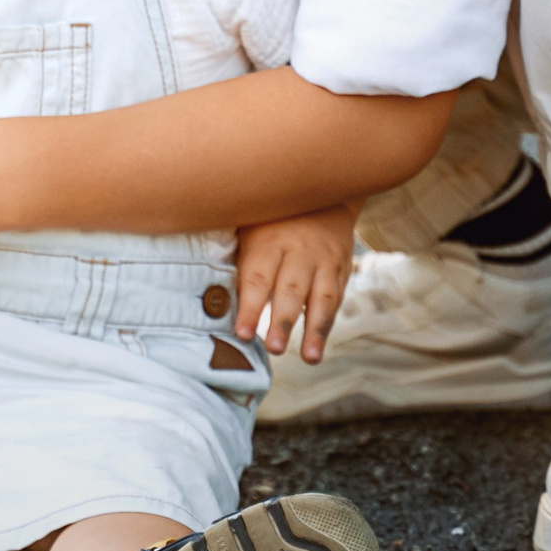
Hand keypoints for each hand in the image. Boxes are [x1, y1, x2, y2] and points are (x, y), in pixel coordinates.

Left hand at [234, 203, 357, 362]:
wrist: (323, 192)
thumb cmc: (271, 218)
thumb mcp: (250, 226)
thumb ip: (236, 257)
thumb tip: (208, 293)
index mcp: (268, 240)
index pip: (257, 277)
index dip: (250, 307)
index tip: (243, 333)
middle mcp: (299, 251)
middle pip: (291, 289)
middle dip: (283, 321)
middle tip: (274, 349)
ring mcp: (324, 260)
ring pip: (321, 297)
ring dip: (315, 330)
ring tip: (310, 358)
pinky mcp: (341, 268)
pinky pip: (336, 298)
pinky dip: (328, 324)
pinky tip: (319, 347)